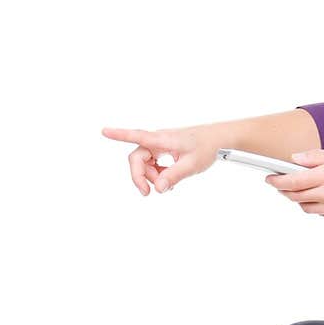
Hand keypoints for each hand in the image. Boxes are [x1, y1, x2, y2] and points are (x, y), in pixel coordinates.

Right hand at [100, 123, 221, 194]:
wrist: (219, 140)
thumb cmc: (207, 147)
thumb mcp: (191, 164)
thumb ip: (174, 176)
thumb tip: (158, 188)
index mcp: (162, 139)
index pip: (137, 136)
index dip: (119, 135)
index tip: (104, 131)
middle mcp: (158, 140)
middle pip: (137, 158)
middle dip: (140, 176)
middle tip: (148, 193)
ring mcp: (160, 145)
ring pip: (145, 163)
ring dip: (151, 176)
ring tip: (167, 185)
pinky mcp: (164, 150)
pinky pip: (153, 164)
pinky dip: (158, 174)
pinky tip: (168, 180)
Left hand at [264, 149, 323, 223]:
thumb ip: (316, 157)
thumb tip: (295, 159)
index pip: (293, 181)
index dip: (277, 180)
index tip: (269, 178)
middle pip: (295, 196)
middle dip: (285, 190)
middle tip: (281, 183)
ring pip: (306, 207)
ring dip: (300, 198)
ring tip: (306, 188)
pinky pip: (321, 214)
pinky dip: (318, 206)